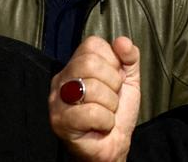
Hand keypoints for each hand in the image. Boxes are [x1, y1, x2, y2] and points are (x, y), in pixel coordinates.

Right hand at [49, 36, 140, 161]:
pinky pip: (90, 112)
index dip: (112, 63)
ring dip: (110, 105)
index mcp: (75, 65)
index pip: (92, 45)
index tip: (114, 81)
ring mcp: (57, 101)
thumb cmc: (117, 114)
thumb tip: (122, 41)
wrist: (114, 146)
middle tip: (111, 99)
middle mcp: (61, 80)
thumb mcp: (129, 80)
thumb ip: (129, 57)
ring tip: (106, 113)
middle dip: (112, 84)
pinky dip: (105, 121)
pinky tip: (101, 126)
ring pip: (91, 88)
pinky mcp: (60, 121)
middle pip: (89, 63)